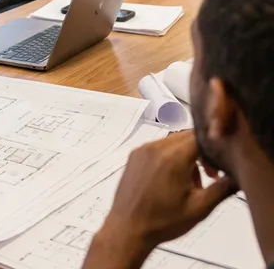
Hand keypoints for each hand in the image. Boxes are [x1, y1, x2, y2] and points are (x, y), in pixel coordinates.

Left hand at [88, 133, 234, 265]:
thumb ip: (221, 189)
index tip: (218, 166)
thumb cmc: (161, 221)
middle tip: (209, 175)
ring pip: (171, 142)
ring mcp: (142, 150)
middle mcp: (155, 148)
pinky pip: (157, 147)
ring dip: (185, 155)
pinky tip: (172, 179)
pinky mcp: (134, 155)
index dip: (212, 149)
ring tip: (190, 182)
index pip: (198, 137)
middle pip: (185, 137)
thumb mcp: (199, 208)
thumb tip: (235, 178)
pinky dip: (169, 157)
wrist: (129, 227)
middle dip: (200, 153)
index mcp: (172, 157)